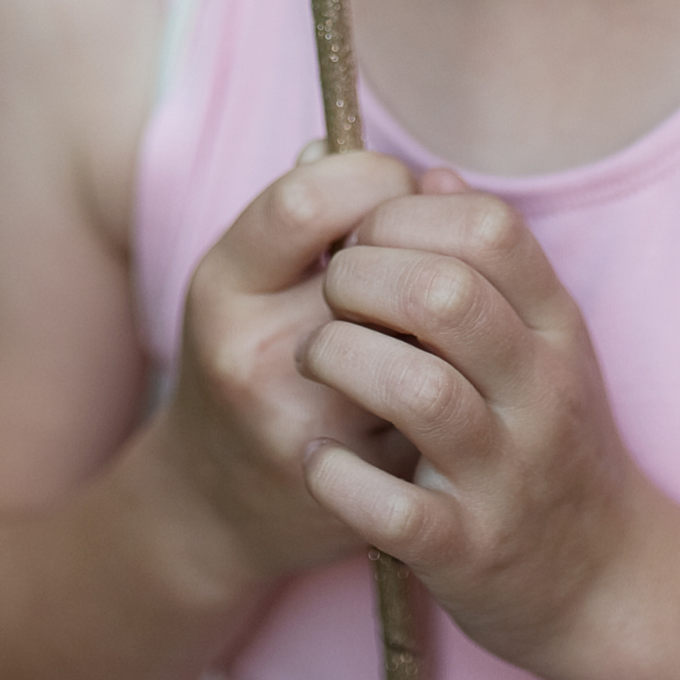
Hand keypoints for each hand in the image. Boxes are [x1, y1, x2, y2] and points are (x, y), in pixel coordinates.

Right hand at [157, 147, 419, 592]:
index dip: (375, 177)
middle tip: (429, 251)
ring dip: (450, 310)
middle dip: (427, 243)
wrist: (218, 506)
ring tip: (434, 314)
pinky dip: (461, 373)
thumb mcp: (252, 275)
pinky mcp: (364, 478)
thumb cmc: (253, 357)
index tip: (394, 190)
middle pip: (380, 262)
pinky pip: (447, 395)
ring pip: (426, 332)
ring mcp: (309, 424)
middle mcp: (256, 356)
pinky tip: (444, 376)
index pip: (310, 200)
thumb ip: (318, 206)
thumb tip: (415, 174)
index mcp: (223, 287)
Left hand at [298, 170, 654, 669]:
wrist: (601, 580)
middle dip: (361, 277)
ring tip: (316, 357)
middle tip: (331, 295)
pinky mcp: (467, 550)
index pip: (489, 228)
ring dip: (342, 360)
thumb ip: (489, 259)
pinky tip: (319, 456)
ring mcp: (507, 473)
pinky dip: (339, 475)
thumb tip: (430, 176)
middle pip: (445, 295)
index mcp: (556, 328)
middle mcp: (540, 392)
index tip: (365, 237)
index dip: (407, 215)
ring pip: (417, 391)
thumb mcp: (542, 340)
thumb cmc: (549, 439)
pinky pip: (393, 506)